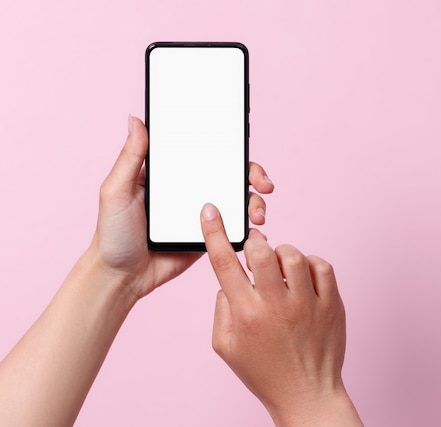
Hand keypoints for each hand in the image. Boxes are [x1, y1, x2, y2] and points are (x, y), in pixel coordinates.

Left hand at [89, 115, 273, 300]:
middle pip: (231, 174)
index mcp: (171, 173)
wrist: (122, 278)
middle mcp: (190, 190)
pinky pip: (233, 229)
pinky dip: (249, 228)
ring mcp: (202, 214)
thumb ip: (130, 156)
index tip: (244, 147)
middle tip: (264, 184)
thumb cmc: (112, 233)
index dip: (229, 147)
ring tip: (258, 215)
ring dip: (255, 203)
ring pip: (238, 200)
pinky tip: (255, 230)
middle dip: (254, 175)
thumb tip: (135, 118)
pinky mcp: (208, 237)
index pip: (206, 152)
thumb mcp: (117, 190)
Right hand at [200, 204, 361, 425]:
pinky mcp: (332, 305)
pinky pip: (322, 266)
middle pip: (262, 251)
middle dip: (255, 243)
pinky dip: (310, 264)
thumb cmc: (263, 371)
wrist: (306, 394)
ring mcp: (306, 305)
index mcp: (245, 315)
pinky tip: (304, 277)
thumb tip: (229, 279)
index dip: (214, 231)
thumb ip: (221, 308)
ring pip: (293, 255)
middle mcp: (275, 306)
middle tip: (256, 251)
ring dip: (283, 254)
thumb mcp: (225, 347)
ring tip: (281, 269)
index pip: (225, 263)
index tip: (211, 210)